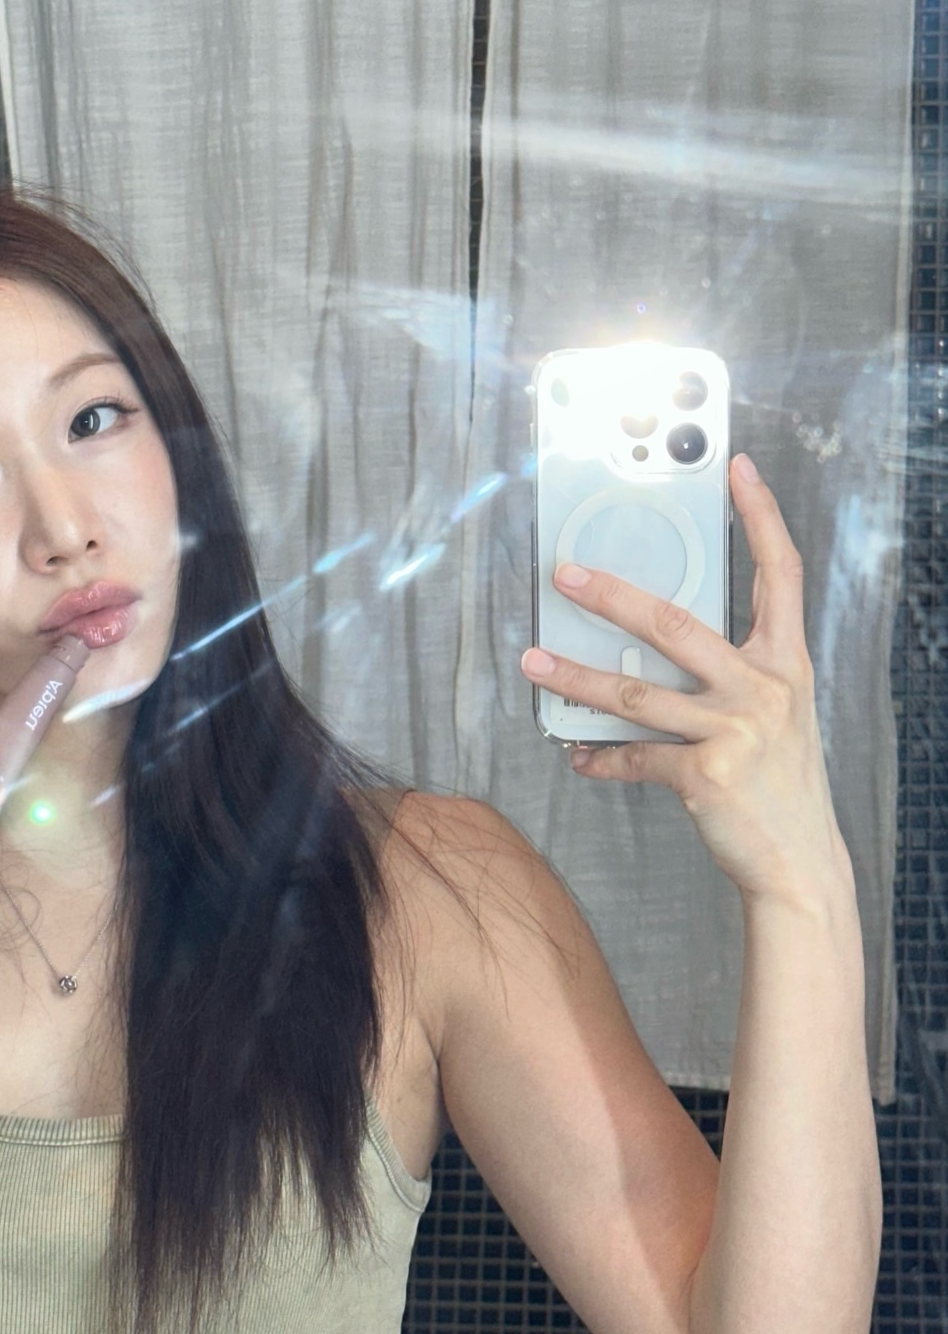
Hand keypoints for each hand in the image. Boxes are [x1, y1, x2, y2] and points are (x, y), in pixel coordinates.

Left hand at [519, 454, 852, 903]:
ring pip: (634, 692)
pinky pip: (634, 757)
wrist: (800, 865)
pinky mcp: (707, 774)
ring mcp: (736, 730)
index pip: (779, 574)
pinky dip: (599, 758)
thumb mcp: (772, 714)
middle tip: (565, 572)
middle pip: (676, 623)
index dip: (761, 517)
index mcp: (785, 663)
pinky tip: (578, 756)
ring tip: (533, 662)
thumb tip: (652, 642)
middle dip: (612, 595)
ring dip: (575, 678)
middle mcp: (764, 687)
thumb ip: (729, 674)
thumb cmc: (778, 783)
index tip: (738, 469)